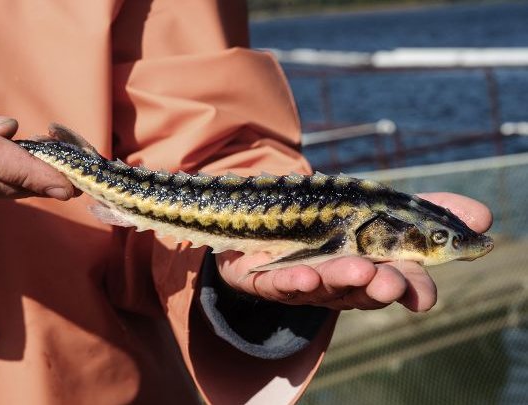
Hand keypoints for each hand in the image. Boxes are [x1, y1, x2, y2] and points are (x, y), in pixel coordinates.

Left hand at [216, 192, 492, 311]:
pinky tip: (304, 275)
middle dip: (378, 286)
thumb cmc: (335, 223)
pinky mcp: (268, 280)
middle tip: (389, 280)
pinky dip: (291, 282)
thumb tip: (483, 217)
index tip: (424, 296)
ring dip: (340, 280)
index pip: (401, 283)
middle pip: (363, 289)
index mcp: (374, 267)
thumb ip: (429, 210)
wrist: (269, 225)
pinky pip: (279, 285)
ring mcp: (305, 283)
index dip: (413, 289)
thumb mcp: (382, 209)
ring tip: (355, 270)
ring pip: (324, 286)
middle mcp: (342, 282)